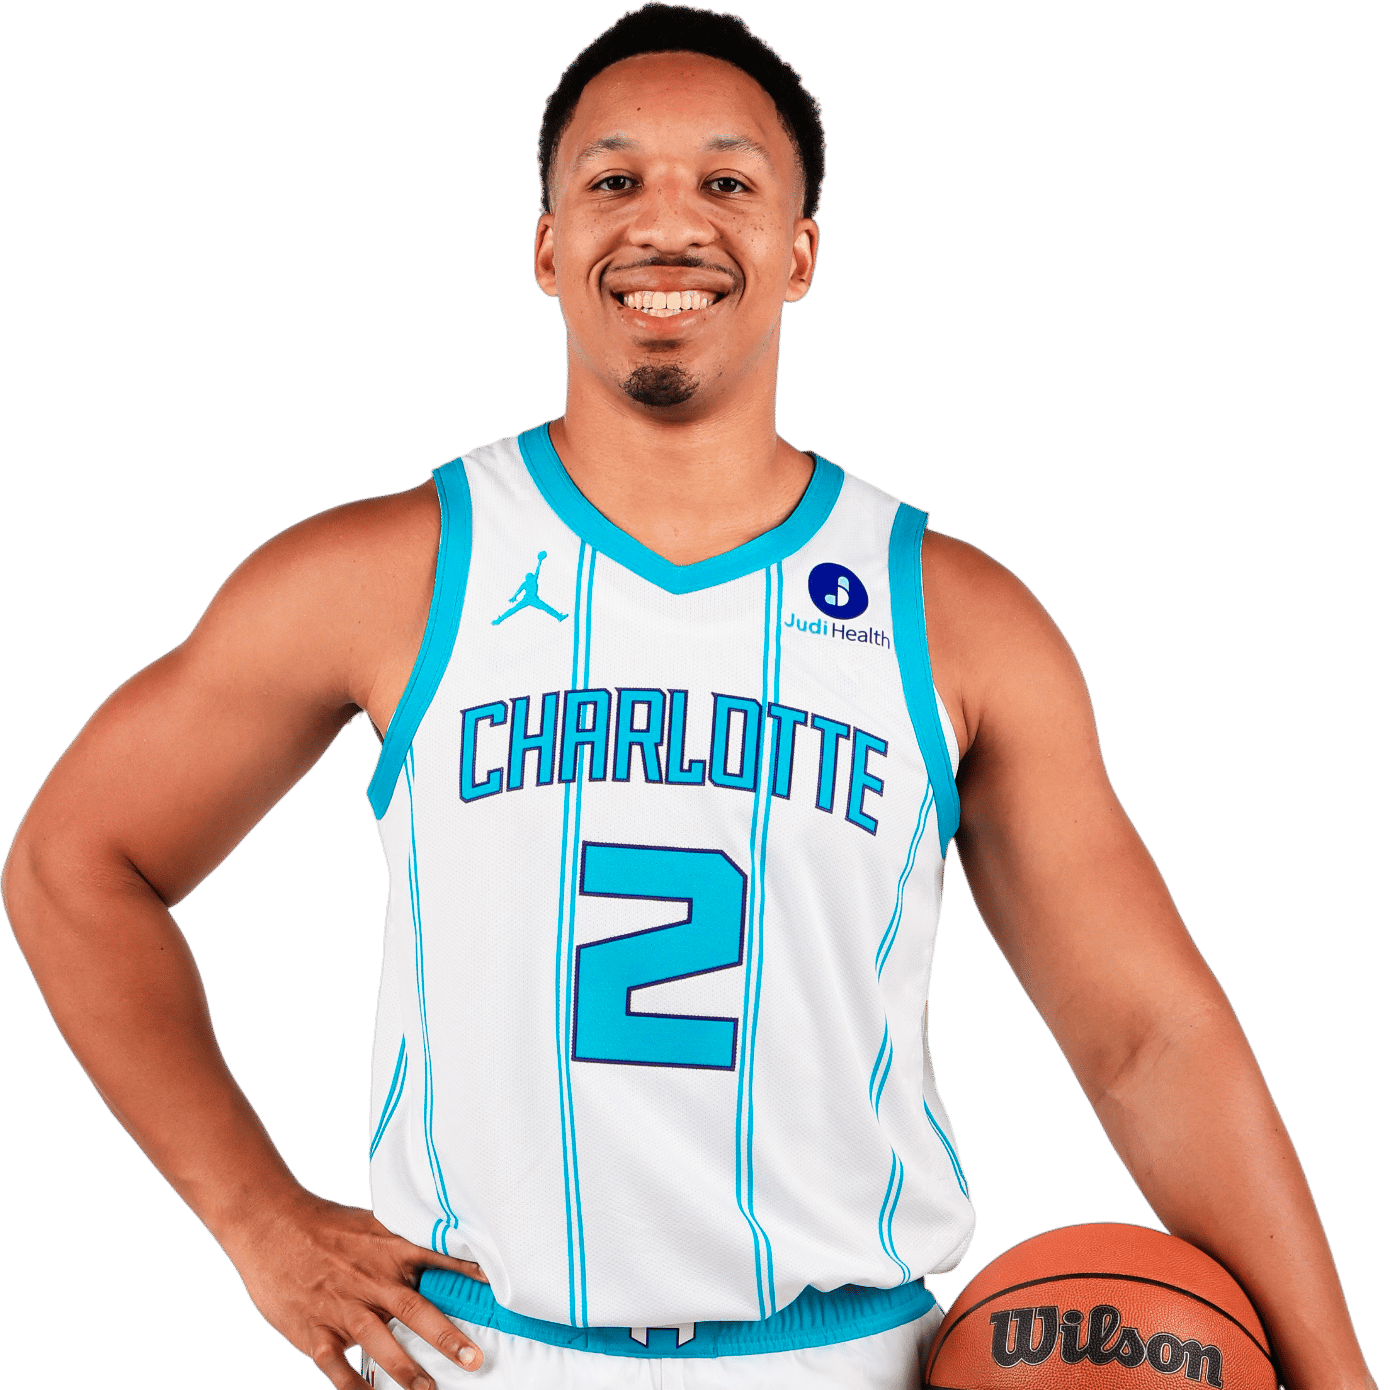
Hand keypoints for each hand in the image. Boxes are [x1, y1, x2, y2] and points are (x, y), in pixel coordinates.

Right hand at [223, 1190, 488, 1388]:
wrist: (271, 1226)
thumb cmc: (323, 1225)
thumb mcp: (370, 1225)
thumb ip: (400, 1244)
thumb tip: (435, 1255)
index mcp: (389, 1251)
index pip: (437, 1262)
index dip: (467, 1276)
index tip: (496, 1291)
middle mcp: (371, 1281)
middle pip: (416, 1312)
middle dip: (447, 1338)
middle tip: (475, 1360)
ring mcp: (344, 1310)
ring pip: (383, 1346)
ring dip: (410, 1372)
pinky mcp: (316, 1334)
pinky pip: (340, 1370)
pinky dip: (357, 1389)